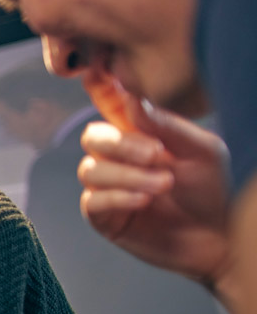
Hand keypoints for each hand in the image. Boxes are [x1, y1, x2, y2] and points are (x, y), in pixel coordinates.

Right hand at [78, 100, 232, 288]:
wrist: (221, 239)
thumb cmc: (215, 191)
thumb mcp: (202, 150)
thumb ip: (166, 125)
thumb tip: (131, 99)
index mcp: (140, 134)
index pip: (110, 105)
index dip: (100, 89)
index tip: (97, 74)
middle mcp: (120, 159)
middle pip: (93, 137)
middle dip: (122, 144)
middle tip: (156, 154)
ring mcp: (109, 188)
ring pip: (92, 169)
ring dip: (128, 175)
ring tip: (164, 184)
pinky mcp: (105, 218)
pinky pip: (93, 200)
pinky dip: (118, 196)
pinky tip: (144, 200)